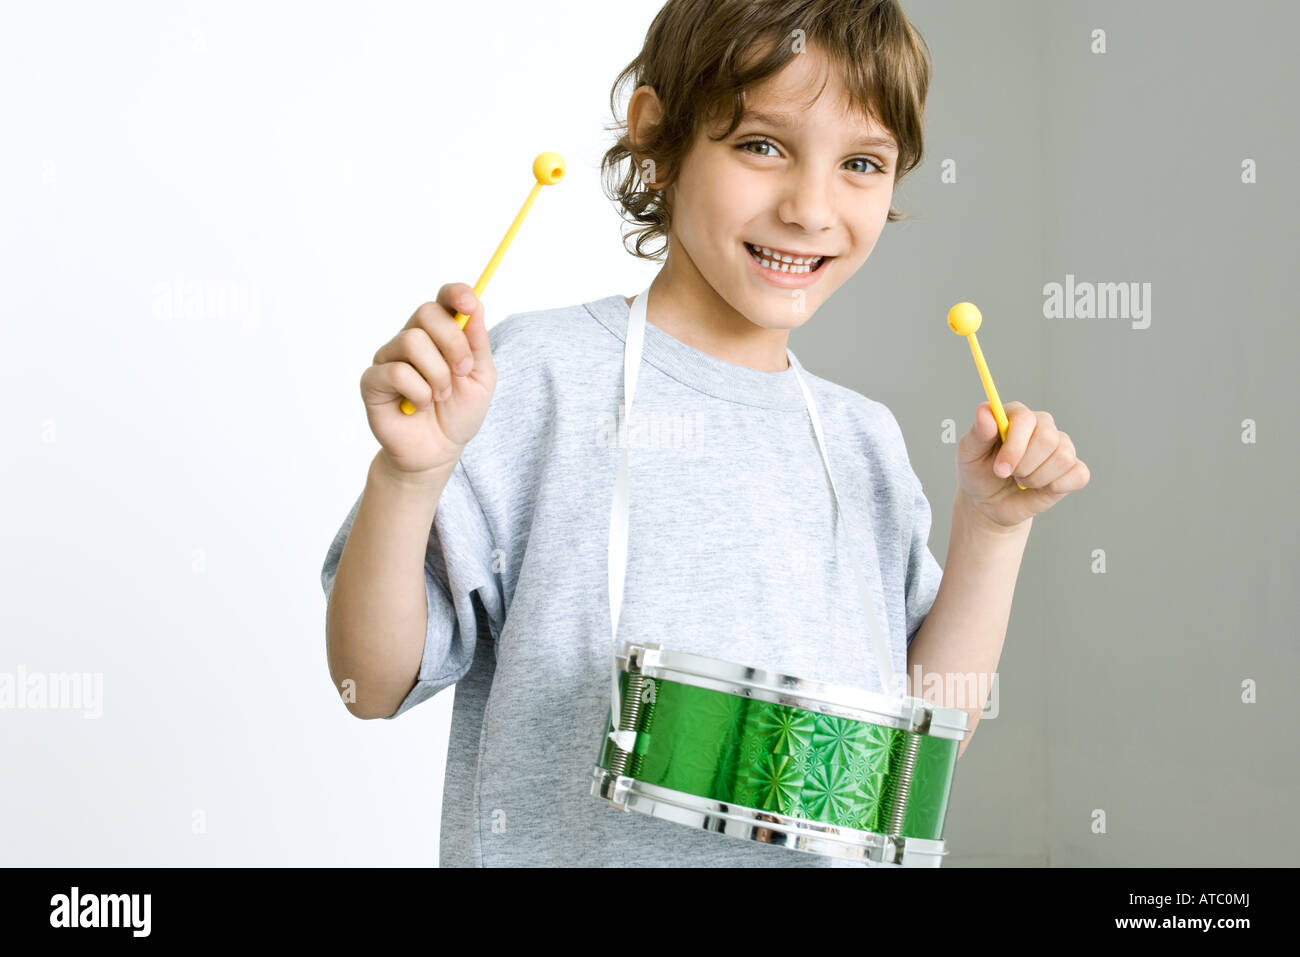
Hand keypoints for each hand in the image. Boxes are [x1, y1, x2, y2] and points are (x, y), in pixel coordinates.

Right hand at [359, 283, 496, 476]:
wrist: (438, 452)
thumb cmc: (457, 413)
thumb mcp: (480, 378)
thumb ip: (477, 343)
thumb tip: (475, 305)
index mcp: (440, 334)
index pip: (443, 299)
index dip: (455, 294)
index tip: (468, 303)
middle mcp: (411, 339)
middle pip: (427, 313)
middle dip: (453, 343)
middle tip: (462, 371)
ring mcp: (389, 358)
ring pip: (412, 342)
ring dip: (437, 375)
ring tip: (439, 396)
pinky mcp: (372, 380)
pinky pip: (396, 372)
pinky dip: (418, 393)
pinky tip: (418, 406)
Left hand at [956, 401, 1090, 528]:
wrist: (990, 503)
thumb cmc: (978, 473)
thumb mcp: (969, 455)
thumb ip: (977, 433)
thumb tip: (984, 410)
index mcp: (1016, 415)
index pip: (1025, 419)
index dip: (1014, 447)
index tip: (1000, 470)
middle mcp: (1042, 425)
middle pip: (1047, 439)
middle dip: (1024, 466)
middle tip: (1010, 475)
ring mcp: (1061, 445)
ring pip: (1063, 457)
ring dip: (1037, 478)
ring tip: (1022, 480)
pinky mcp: (1073, 468)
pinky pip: (1079, 475)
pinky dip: (1058, 486)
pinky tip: (1043, 487)